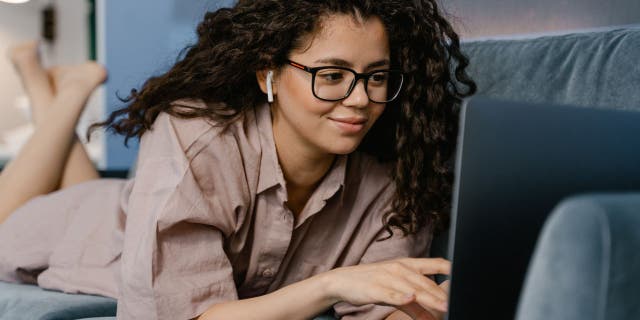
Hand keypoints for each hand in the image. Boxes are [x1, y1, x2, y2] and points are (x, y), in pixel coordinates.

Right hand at [324, 258, 450, 317]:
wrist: (343, 281)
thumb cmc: (373, 283)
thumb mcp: (396, 290)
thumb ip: (416, 303)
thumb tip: (432, 317)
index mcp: (407, 265)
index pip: (434, 263)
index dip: (450, 268)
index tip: (466, 272)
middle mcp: (400, 268)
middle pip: (427, 282)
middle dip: (443, 295)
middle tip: (457, 303)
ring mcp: (388, 278)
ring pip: (413, 289)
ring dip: (430, 298)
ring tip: (445, 306)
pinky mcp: (376, 288)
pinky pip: (391, 294)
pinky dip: (401, 296)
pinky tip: (410, 298)